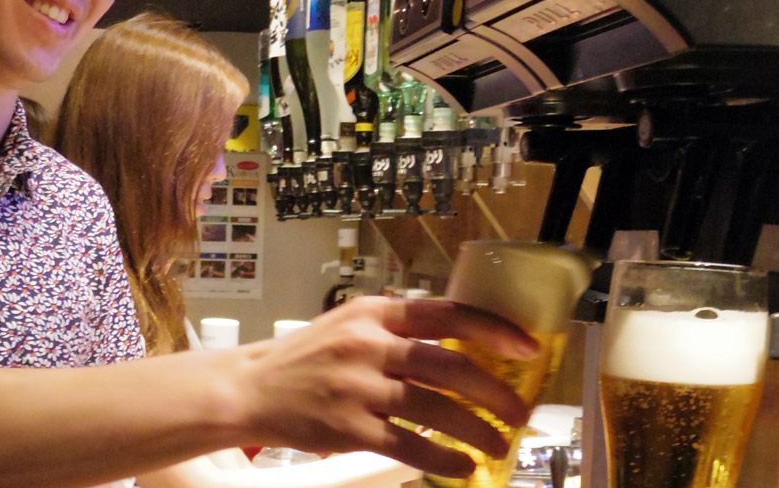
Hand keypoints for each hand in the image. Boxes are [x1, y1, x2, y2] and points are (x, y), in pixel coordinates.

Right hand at [230, 296, 537, 476]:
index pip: (445, 314)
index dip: (493, 330)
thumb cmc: (307, 356)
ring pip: (435, 410)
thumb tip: (462, 344)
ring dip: (476, 431)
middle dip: (494, 393)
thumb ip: (397, 328)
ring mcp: (357, 387)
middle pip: (448, 366)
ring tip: (498, 444)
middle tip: (519, 412)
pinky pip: (409, 446)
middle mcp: (367, 345)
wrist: (252, 388)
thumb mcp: (350, 323)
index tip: (527, 348)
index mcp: (374, 313)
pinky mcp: (348, 427)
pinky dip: (442, 459)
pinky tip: (462, 466)